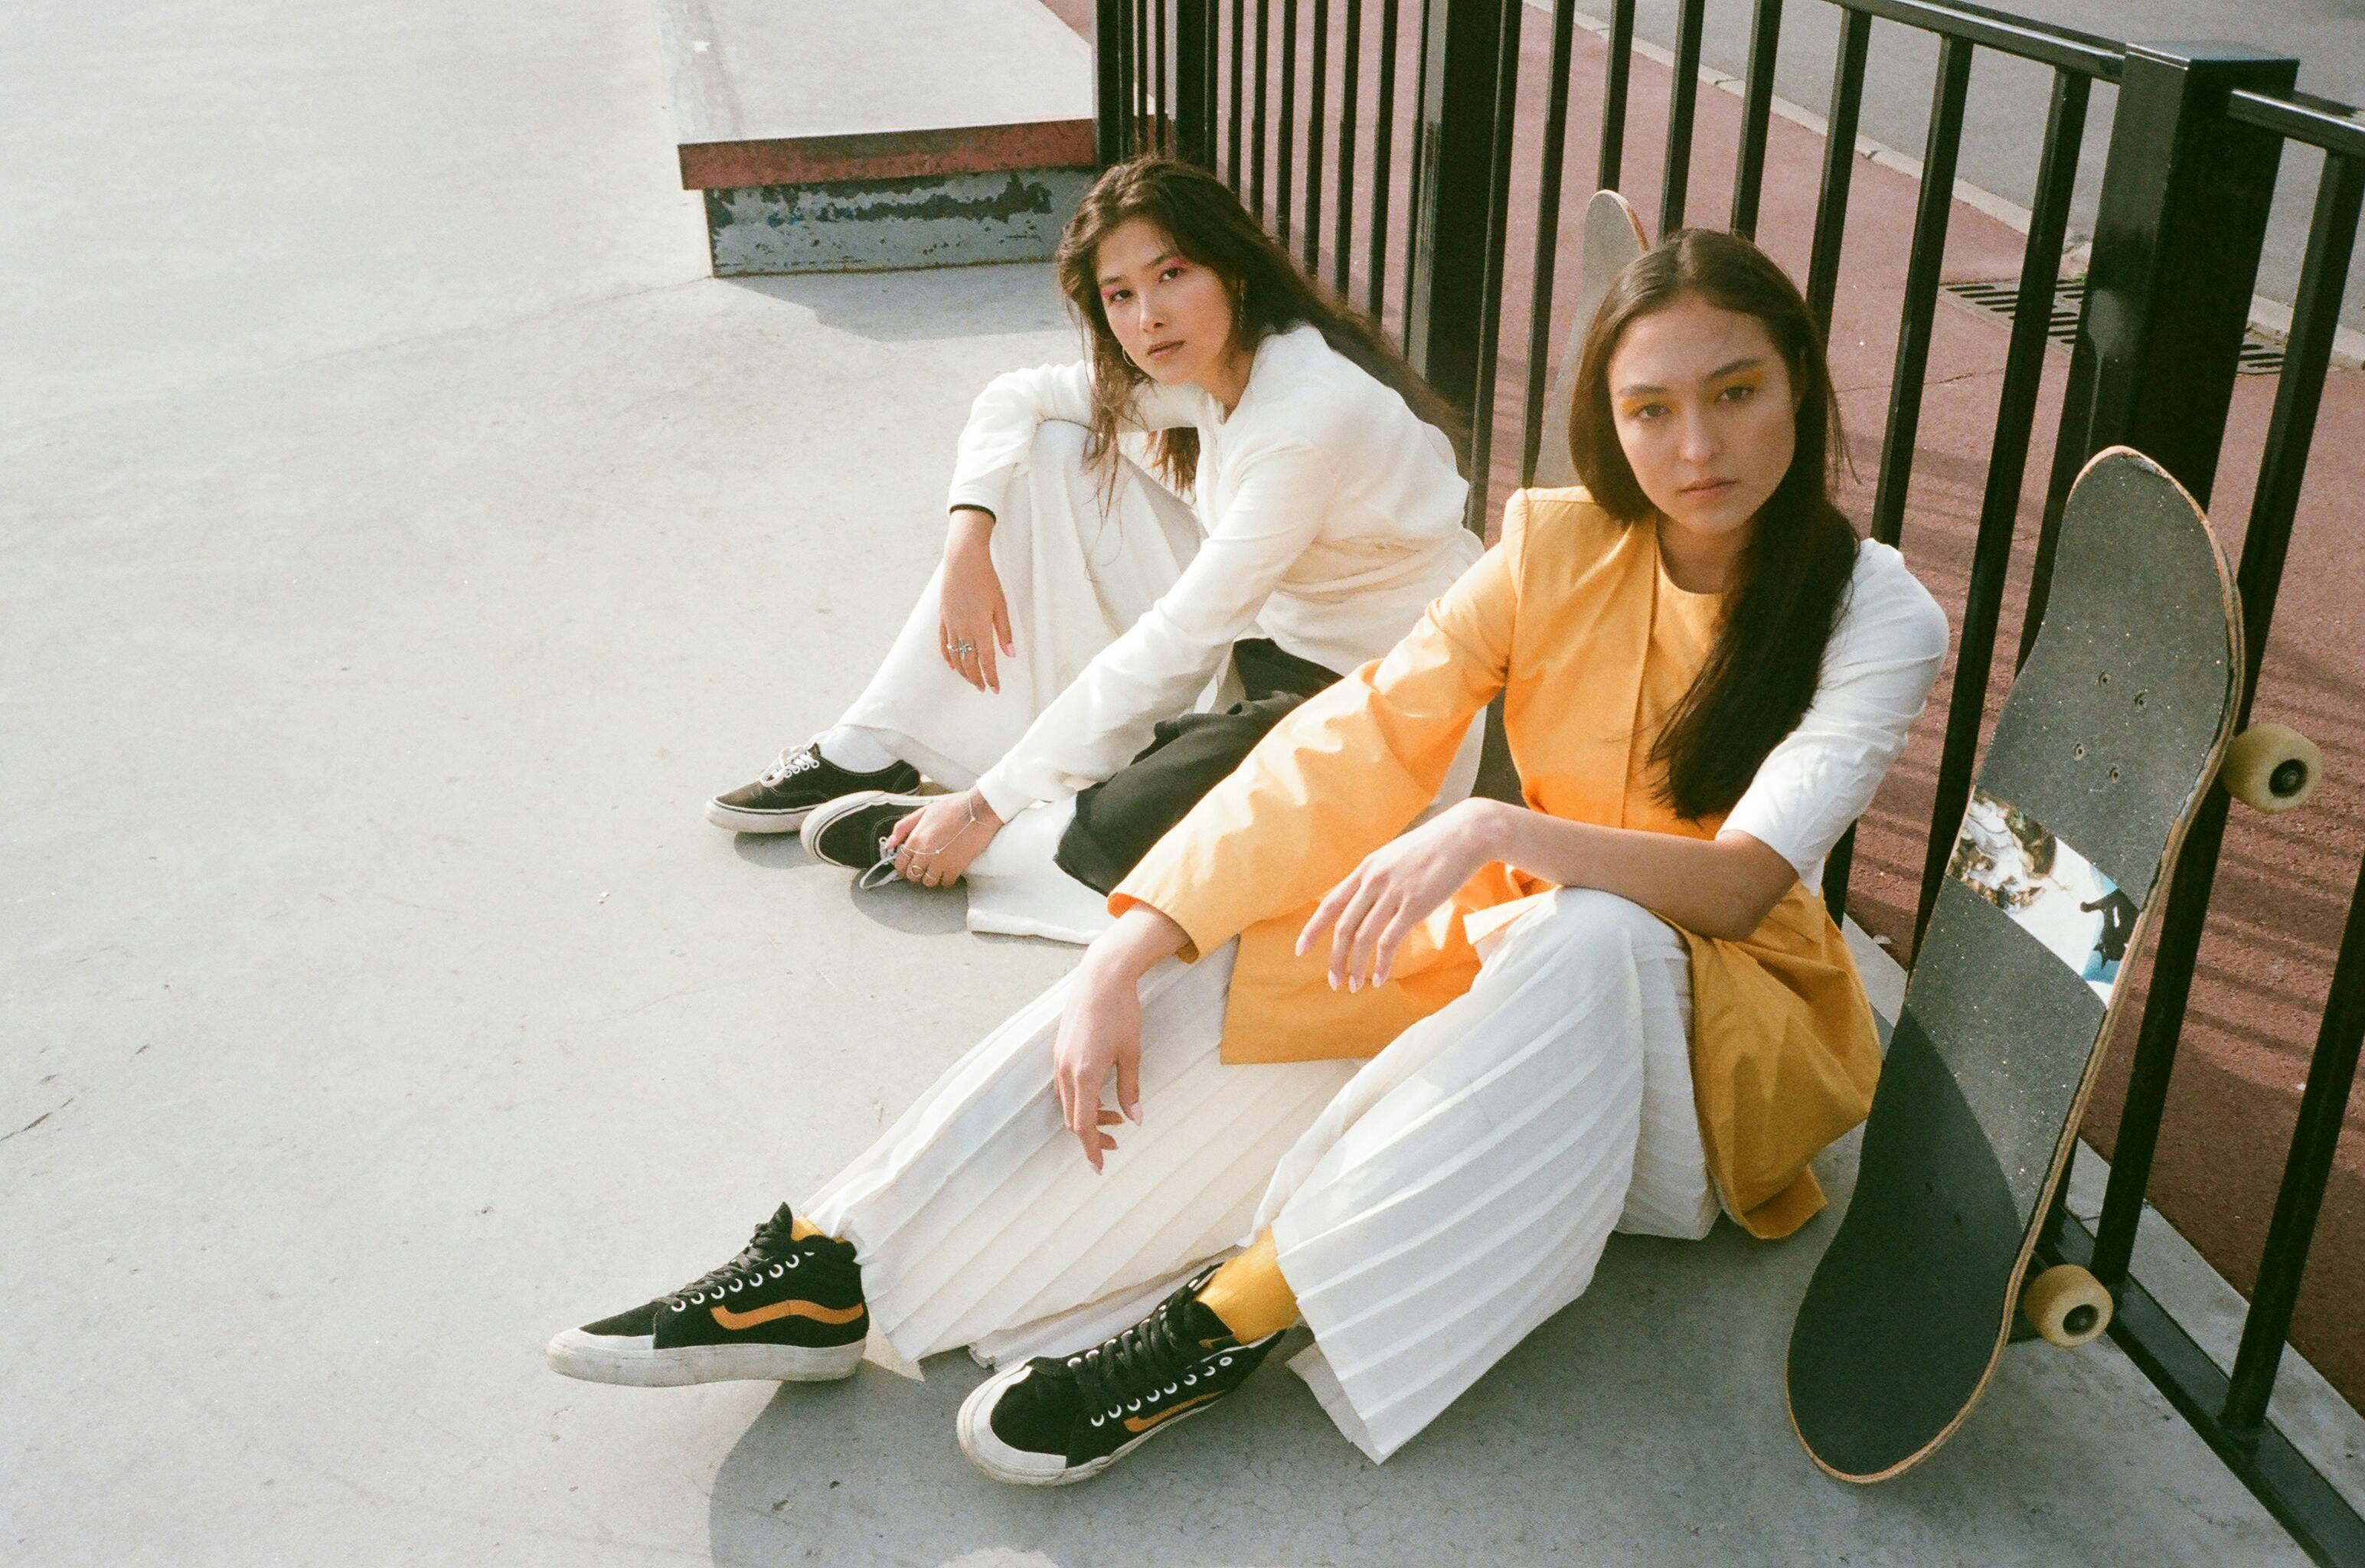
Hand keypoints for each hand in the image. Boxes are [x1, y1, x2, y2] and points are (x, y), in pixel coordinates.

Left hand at [883, 789, 1002, 886]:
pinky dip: (946, 879)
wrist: (978, 810)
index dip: (903, 867)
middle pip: (912, 875)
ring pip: (928, 882)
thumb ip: (903, 827)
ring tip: (937, 869)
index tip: (908, 866)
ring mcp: (940, 862)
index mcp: (916, 838)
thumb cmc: (953, 807)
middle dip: (916, 873)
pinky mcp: (955, 867)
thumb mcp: (924, 811)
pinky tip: (949, 870)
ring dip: (931, 877)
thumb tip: (890, 843)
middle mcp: (925, 852)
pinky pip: (946, 882)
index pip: (900, 863)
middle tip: (924, 867)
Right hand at [939, 509, 1014, 692]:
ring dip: (963, 671)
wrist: (963, 561)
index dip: (991, 677)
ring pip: (955, 655)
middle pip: (969, 662)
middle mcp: (963, 630)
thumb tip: (1010, 653)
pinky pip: (943, 642)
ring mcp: (951, 624)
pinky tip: (951, 664)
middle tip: (983, 688)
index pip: (986, 661)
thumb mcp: (1001, 605)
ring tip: (970, 680)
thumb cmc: (986, 580)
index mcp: (980, 628)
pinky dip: (947, 656)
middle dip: (976, 678)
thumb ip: (1004, 631)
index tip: (995, 689)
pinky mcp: (943, 617)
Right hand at [1052, 961, 1143, 1171]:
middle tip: (1117, 1140)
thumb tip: (1136, 1119)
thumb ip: (1130, 1088)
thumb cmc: (1121, 1013)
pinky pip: (1065, 1085)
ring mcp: (1059, 1060)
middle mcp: (1066, 1071)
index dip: (1092, 1149)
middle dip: (1094, 1134)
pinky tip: (1100, 1092)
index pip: (1084, 1126)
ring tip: (1116, 1114)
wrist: (1101, 977)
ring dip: (1089, 1114)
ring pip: (1069, 1102)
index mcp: (1084, 1075)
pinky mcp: (1060, 1050)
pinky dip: (1081, 1097)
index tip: (1100, 1167)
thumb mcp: (1132, 1053)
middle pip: (1074, 1118)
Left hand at [1298, 799, 1501, 991]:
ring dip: (1355, 967)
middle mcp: (1373, 881)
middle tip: (1333, 982)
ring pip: (1362, 938)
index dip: (1312, 929)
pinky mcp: (1414, 905)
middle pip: (1343, 927)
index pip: (1330, 904)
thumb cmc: (1435, 846)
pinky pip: (1389, 941)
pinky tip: (1379, 978)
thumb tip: (1370, 898)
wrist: (1467, 833)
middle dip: (1335, 959)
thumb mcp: (1396, 856)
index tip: (1300, 950)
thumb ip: (1380, 876)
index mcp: (1366, 869)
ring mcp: (1393, 893)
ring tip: (1354, 986)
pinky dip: (1381, 964)